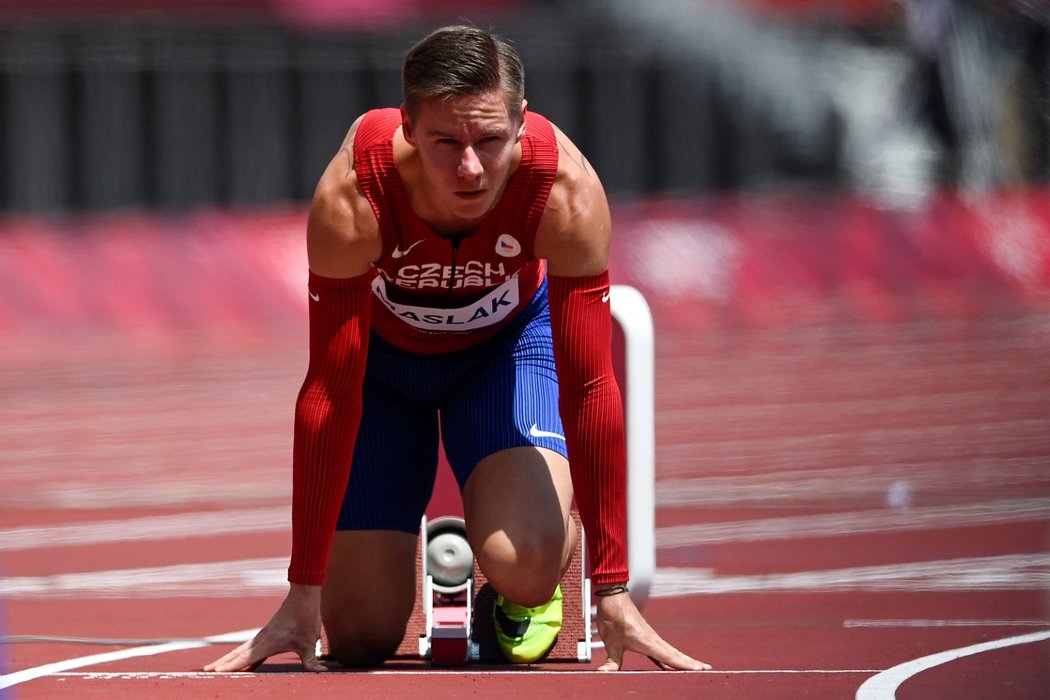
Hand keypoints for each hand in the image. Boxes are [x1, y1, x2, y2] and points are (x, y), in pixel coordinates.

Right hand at [204, 584, 325, 672]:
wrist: (303, 595)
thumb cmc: (306, 618)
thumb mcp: (310, 642)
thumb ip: (312, 661)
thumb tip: (321, 673)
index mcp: (268, 642)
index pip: (247, 658)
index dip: (233, 666)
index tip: (217, 672)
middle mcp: (261, 639)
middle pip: (237, 654)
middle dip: (222, 664)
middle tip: (206, 671)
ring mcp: (262, 636)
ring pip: (240, 650)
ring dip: (226, 659)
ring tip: (212, 668)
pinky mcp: (265, 634)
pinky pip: (248, 647)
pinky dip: (238, 655)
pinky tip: (236, 661)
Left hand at [594, 590, 710, 671]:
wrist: (613, 596)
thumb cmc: (613, 617)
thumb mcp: (610, 641)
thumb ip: (611, 661)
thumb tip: (605, 673)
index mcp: (647, 641)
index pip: (668, 657)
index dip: (683, 664)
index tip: (697, 669)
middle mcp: (653, 639)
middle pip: (675, 654)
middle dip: (691, 662)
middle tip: (707, 669)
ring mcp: (651, 637)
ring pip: (671, 651)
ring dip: (685, 659)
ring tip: (698, 667)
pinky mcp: (647, 636)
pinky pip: (663, 649)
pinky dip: (671, 656)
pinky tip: (672, 665)